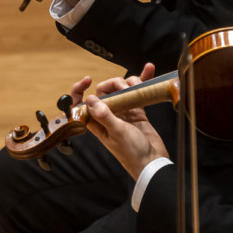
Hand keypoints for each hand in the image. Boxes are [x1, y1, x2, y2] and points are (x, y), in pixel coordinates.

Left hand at [84, 63, 169, 178]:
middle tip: (125, 87)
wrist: (152, 161)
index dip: (79, 91)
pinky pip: (136, 93)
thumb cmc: (132, 153)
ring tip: (138, 85)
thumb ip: (105, 116)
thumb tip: (90, 99)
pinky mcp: (137, 111)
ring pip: (121, 90)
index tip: (87, 80)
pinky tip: (148, 71)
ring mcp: (123, 112)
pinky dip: (142, 82)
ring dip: (129, 82)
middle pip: (104, 91)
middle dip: (113, 84)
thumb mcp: (117, 133)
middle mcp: (108, 116)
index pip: (82, 104)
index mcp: (97, 122)